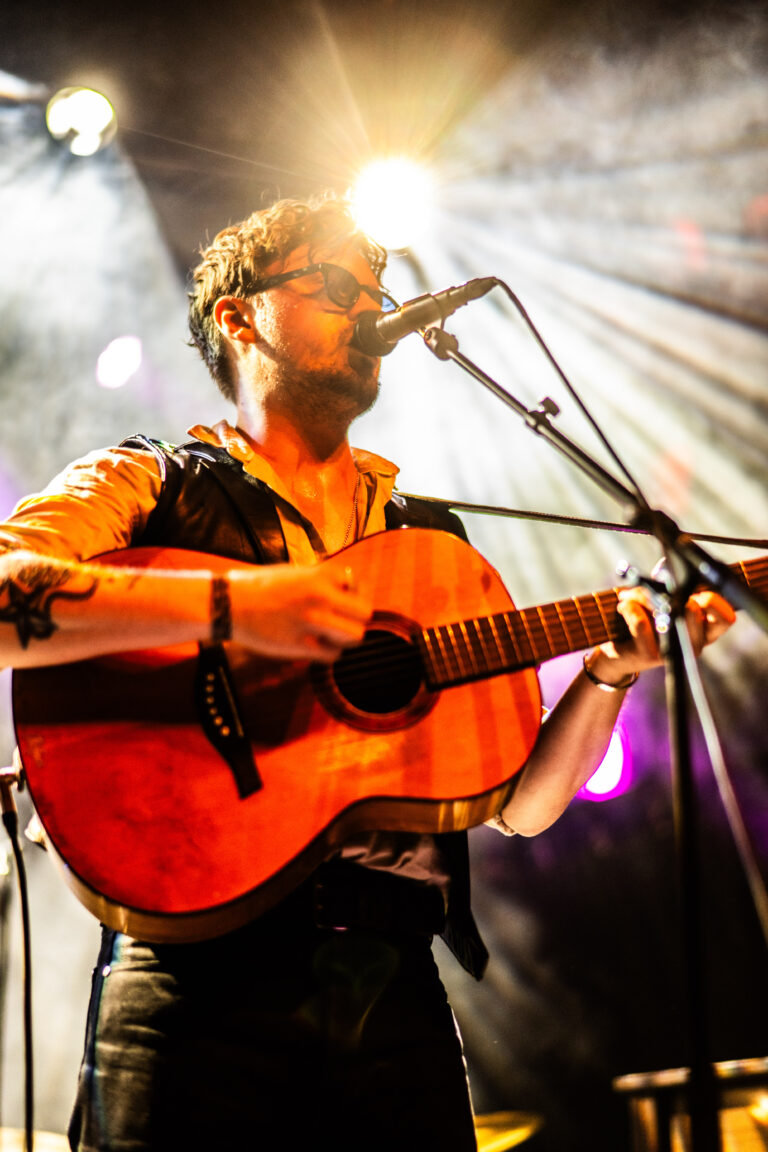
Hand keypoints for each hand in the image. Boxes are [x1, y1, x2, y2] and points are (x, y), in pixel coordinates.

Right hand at [228, 563, 371, 661]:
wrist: (228, 604)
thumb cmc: (259, 587)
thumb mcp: (295, 573)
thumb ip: (322, 580)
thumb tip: (348, 588)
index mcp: (318, 575)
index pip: (357, 585)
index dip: (353, 593)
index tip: (343, 598)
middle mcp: (320, 597)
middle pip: (364, 613)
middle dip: (356, 618)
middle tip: (342, 620)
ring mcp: (312, 622)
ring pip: (354, 636)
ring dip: (345, 637)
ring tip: (329, 634)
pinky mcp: (300, 645)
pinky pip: (332, 655)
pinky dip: (328, 652)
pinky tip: (314, 645)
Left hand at [587, 587, 735, 685]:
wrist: (618, 651)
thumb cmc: (644, 620)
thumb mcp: (662, 601)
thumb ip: (669, 585)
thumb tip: (665, 567)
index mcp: (705, 630)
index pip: (726, 618)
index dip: (714, 601)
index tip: (691, 589)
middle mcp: (694, 644)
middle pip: (692, 608)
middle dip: (667, 589)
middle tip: (646, 589)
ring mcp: (673, 652)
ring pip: (667, 612)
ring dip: (643, 597)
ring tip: (629, 598)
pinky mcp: (649, 655)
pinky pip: (642, 622)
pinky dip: (629, 608)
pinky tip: (624, 607)